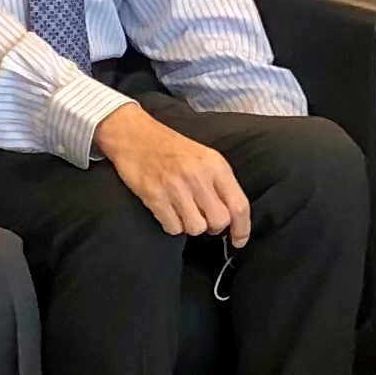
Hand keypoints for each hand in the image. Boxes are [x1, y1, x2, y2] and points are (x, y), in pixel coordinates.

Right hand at [94, 103, 250, 245]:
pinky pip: (173, 227)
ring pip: (196, 228)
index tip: (238, 240)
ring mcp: (174, 187)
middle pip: (219, 221)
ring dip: (190, 226)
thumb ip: (220, 183)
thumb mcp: (204, 157)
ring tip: (182, 212)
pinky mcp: (153, 196)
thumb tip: (231, 216)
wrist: (133, 134)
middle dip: (213, 226)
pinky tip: (167, 210)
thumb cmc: (170, 147)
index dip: (242, 228)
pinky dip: (171, 225)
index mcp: (214, 165)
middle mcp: (197, 176)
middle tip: (203, 218)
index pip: (239, 205)